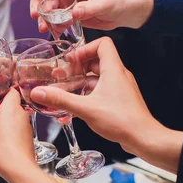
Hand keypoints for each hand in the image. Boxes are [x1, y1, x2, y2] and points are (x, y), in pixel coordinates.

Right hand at [0, 90, 34, 178]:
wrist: (19, 169)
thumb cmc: (3, 150)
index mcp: (11, 108)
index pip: (10, 90)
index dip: (1, 92)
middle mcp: (21, 114)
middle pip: (11, 104)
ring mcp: (26, 126)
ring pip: (13, 116)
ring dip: (3, 120)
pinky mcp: (27, 136)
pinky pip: (17, 127)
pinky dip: (9, 129)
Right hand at [30, 0, 153, 31]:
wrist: (121, 14)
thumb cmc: (116, 1)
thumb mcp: (104, 3)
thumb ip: (89, 8)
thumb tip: (73, 13)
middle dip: (37, 1)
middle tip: (35, 15)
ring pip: (46, 4)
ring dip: (42, 16)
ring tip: (43, 28)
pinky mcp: (66, 11)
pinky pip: (53, 17)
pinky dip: (51, 24)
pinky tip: (52, 31)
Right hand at [30, 37, 162, 153]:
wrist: (143, 138)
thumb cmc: (121, 120)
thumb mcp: (85, 108)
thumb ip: (61, 99)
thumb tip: (39, 93)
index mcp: (113, 70)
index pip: (102, 44)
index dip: (85, 49)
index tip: (71, 60)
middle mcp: (119, 76)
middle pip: (97, 61)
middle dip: (78, 68)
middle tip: (63, 77)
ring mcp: (121, 88)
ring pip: (99, 78)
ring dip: (82, 82)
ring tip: (67, 91)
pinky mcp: (121, 100)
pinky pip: (103, 90)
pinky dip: (89, 94)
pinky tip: (78, 106)